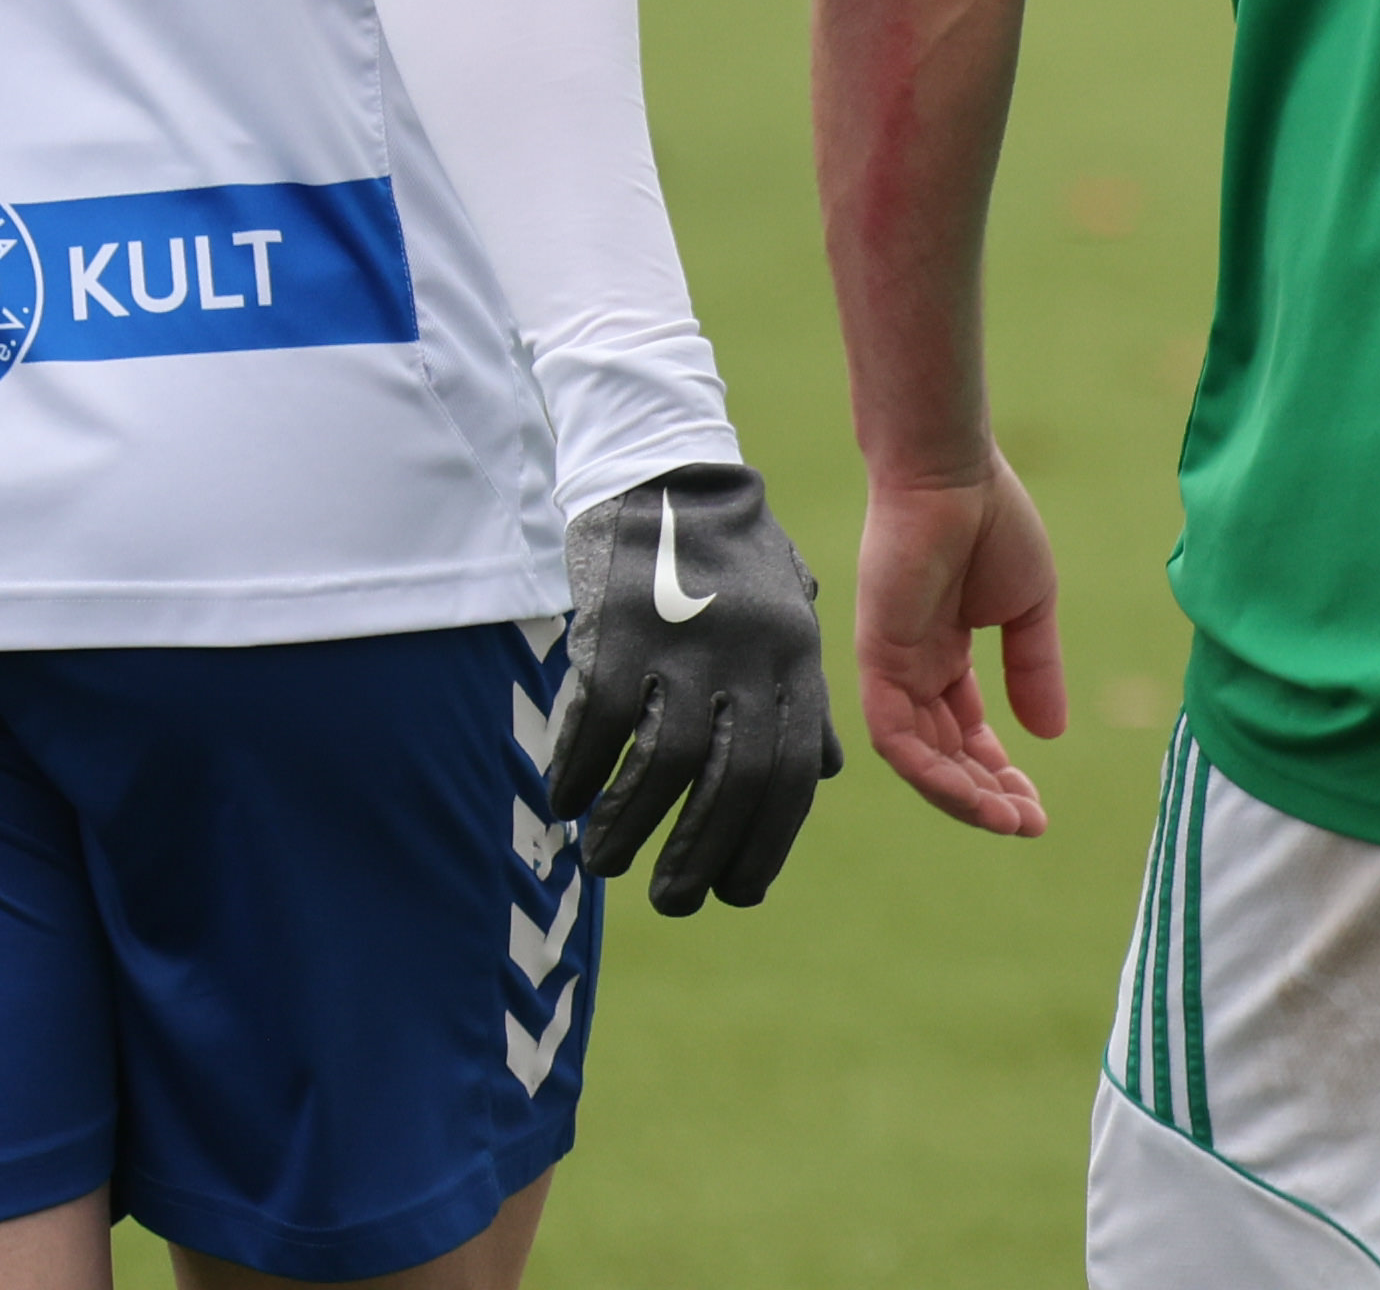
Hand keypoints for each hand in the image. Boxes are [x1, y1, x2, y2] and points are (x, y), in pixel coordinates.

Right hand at [542, 465, 843, 915]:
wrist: (669, 477)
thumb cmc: (733, 563)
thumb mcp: (790, 620)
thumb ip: (802, 699)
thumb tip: (815, 776)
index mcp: (795, 661)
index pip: (790, 777)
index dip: (765, 845)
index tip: (738, 894)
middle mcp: (748, 658)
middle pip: (731, 782)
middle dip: (703, 856)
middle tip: (674, 901)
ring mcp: (684, 642)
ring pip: (664, 763)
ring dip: (633, 826)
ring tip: (608, 863)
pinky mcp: (619, 629)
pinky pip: (598, 721)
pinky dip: (580, 769)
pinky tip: (565, 799)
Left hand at [856, 456, 1063, 838]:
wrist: (954, 473)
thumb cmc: (992, 520)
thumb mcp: (1029, 607)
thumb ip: (1036, 668)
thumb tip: (1051, 735)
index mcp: (945, 652)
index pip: (965, 731)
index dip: (999, 772)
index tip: (1037, 806)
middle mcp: (913, 667)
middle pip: (942, 752)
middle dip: (984, 793)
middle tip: (1027, 823)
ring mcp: (891, 665)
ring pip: (918, 756)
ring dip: (960, 794)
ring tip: (1007, 818)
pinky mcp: (876, 658)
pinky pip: (894, 735)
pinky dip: (930, 770)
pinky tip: (971, 791)